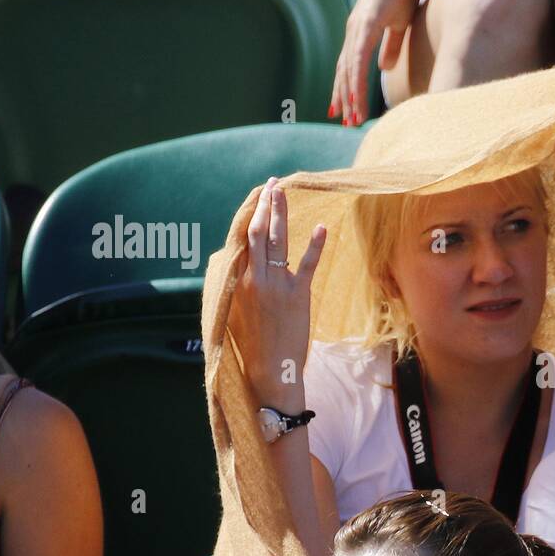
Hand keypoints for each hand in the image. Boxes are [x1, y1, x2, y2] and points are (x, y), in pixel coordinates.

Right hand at [229, 176, 325, 411]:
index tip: (256, 197)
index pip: (243, 239)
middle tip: (271, 184)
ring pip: (277, 241)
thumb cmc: (251, 344)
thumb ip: (236, 284)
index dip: (250, 215)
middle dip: (264, 205)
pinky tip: (321, 227)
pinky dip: (315, 245)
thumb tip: (233, 260)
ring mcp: (277, 286)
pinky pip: (308, 265)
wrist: (270, 370)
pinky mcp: (299, 296)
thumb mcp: (234, 310)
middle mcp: (254, 279)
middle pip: (258, 232)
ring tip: (283, 191)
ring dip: (281, 213)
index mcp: (237, 281)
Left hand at [330, 0, 422, 125]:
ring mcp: (357, 29)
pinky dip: (355, 82)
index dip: (346, 86)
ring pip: (348, 71)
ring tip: (351, 118)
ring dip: (349, 96)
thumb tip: (384, 68)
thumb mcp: (399, 25)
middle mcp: (354, 31)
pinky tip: (354, 99)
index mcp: (362, 32)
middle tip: (344, 120)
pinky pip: (357, 61)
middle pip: (343, 71)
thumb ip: (391, 47)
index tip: (346, 107)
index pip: (349, 65)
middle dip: (343, 97)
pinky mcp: (365, 26)